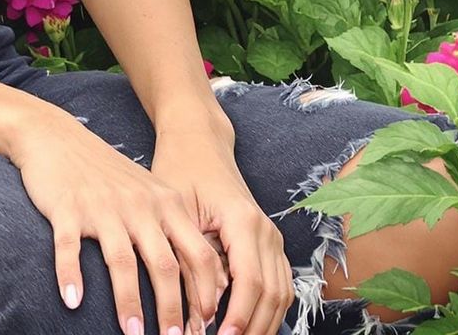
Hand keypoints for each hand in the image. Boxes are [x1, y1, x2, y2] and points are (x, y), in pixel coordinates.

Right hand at [1, 105, 227, 334]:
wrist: (55, 136)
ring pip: (122, 262)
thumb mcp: (148, 194)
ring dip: (129, 304)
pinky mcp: (67, 207)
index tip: (204, 327)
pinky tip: (72, 301)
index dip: (205, 296)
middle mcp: (138, 204)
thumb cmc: (106, 173)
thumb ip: (171, 230)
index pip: (198, 256)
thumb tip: (199, 286)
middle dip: (172, 310)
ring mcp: (102, 206)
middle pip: (164, 264)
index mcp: (165, 203)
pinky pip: (70, 247)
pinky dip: (71, 275)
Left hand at [149, 133, 292, 334]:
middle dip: (252, 327)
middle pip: (271, 294)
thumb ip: (190, 259)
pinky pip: (278, 286)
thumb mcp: (176, 210)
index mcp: (243, 220)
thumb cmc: (181, 168)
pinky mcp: (269, 244)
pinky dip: (267, 310)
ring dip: (262, 324)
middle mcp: (266, 230)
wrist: (198, 141)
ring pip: (280, 295)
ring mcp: (272, 238)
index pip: (250, 280)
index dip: (238, 315)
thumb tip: (202, 309)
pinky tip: (248, 327)